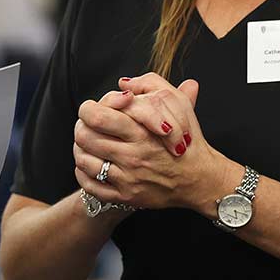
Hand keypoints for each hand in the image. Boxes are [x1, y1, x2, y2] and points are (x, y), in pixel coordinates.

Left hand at [73, 75, 235, 212]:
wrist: (199, 179)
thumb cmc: (186, 141)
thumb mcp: (177, 104)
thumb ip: (152, 85)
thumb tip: (123, 83)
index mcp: (142, 132)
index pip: (97, 116)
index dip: (87, 109)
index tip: (91, 109)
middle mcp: (133, 156)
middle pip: (86, 137)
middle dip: (81, 128)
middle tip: (85, 126)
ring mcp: (128, 178)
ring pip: (84, 161)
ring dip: (80, 149)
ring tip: (86, 145)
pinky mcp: (126, 196)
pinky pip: (91, 186)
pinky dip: (83, 174)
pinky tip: (90, 165)